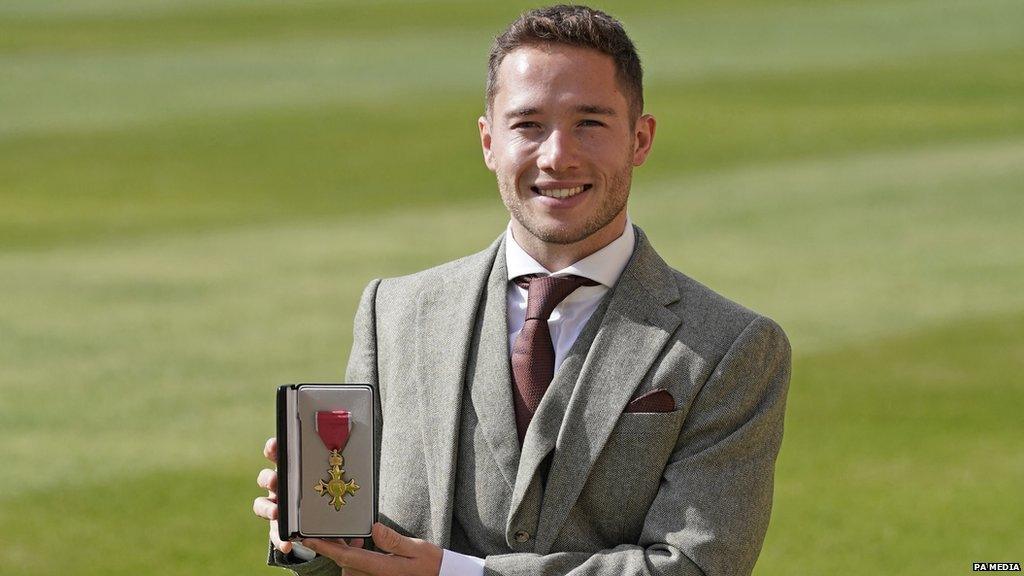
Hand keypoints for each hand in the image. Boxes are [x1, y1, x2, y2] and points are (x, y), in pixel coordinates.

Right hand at [255, 437, 366, 562]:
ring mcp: (277, 507)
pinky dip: (279, 539)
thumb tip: (363, 487)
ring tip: (277, 512)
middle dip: (269, 478)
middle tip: (276, 481)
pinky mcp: (278, 527)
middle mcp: (282, 487)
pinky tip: (287, 544)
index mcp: (294, 471)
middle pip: (266, 478)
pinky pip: (275, 533)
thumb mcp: (339, 488)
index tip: (276, 444)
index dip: (274, 448)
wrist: (324, 523)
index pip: (279, 455)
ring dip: (267, 507)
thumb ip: (349, 488)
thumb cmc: (330, 495)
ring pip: (262, 504)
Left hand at [302, 522, 442, 575]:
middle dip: (337, 547)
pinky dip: (355, 558)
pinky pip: (359, 570)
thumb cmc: (430, 564)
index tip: (309, 539)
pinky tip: (364, 547)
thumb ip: (394, 540)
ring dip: (348, 553)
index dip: (326, 548)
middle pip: (345, 563)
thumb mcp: (417, 548)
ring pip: (350, 567)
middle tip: (335, 532)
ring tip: (356, 538)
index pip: (347, 557)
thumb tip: (375, 528)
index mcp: (382, 568)